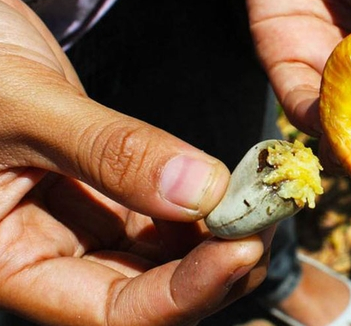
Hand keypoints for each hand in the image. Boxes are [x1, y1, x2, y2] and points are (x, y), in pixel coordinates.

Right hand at [0, 0, 270, 324]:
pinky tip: (234, 184)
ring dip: (217, 236)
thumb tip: (202, 191)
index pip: (109, 311)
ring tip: (260, 202)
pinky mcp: (108, 186)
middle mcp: (51, 251)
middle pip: (147, 291)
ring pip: (164, 254)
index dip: (182, 293)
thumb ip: (110, 152)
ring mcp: (82, 220)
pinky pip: (164, 211)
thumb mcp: (25, 106)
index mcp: (10, 260)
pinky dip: (203, 202)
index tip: (240, 247)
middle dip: (213, 267)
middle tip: (264, 222)